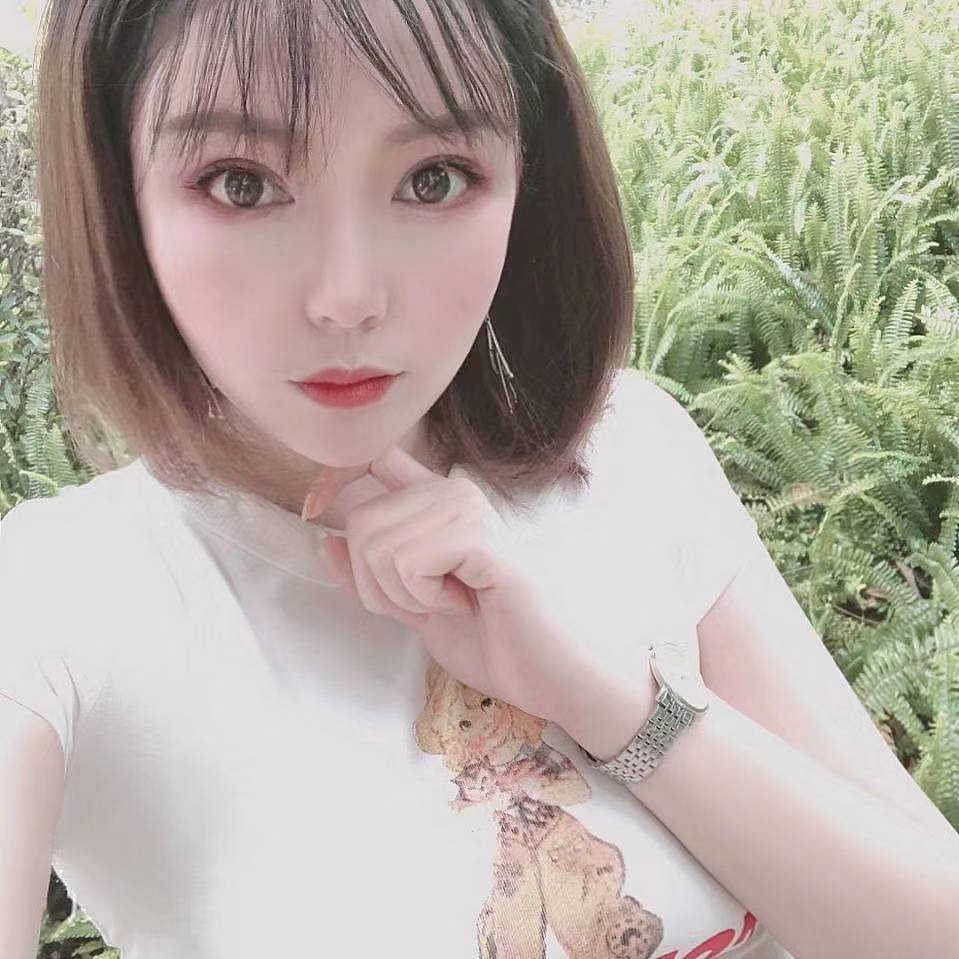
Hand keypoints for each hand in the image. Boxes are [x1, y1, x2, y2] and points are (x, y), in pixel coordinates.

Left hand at [301, 445, 596, 723]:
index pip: (375, 458)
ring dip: (401, 594)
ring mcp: (469, 511)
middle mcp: (454, 492)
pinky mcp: (479, 538)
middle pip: (361, 520)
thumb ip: (369, 574)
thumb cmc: (488, 640)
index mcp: (440, 501)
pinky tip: (462, 601)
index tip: (314, 512)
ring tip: (448, 603)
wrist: (543, 675)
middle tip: (423, 604)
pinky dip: (423, 595)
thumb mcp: (412, 607)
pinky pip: (407, 561)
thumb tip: (323, 538)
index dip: (336, 478)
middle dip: (373, 582)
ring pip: (376, 544)